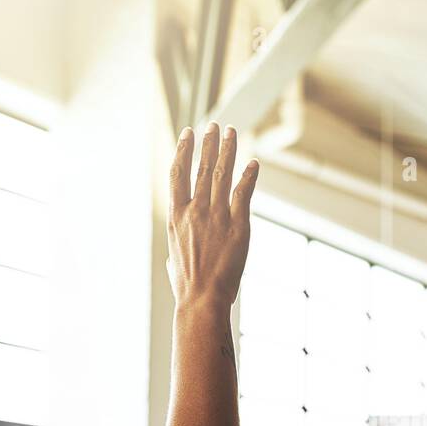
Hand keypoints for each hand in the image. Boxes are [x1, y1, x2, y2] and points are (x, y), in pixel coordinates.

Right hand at [166, 122, 258, 309]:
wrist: (202, 300)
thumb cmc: (187, 286)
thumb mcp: (173, 260)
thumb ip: (178, 245)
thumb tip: (177, 250)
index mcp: (176, 216)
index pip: (178, 173)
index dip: (183, 150)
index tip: (188, 133)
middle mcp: (194, 211)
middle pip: (202, 167)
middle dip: (209, 143)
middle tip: (214, 125)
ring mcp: (216, 216)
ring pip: (222, 174)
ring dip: (228, 150)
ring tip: (232, 132)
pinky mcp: (238, 226)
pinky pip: (244, 193)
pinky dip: (249, 176)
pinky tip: (253, 163)